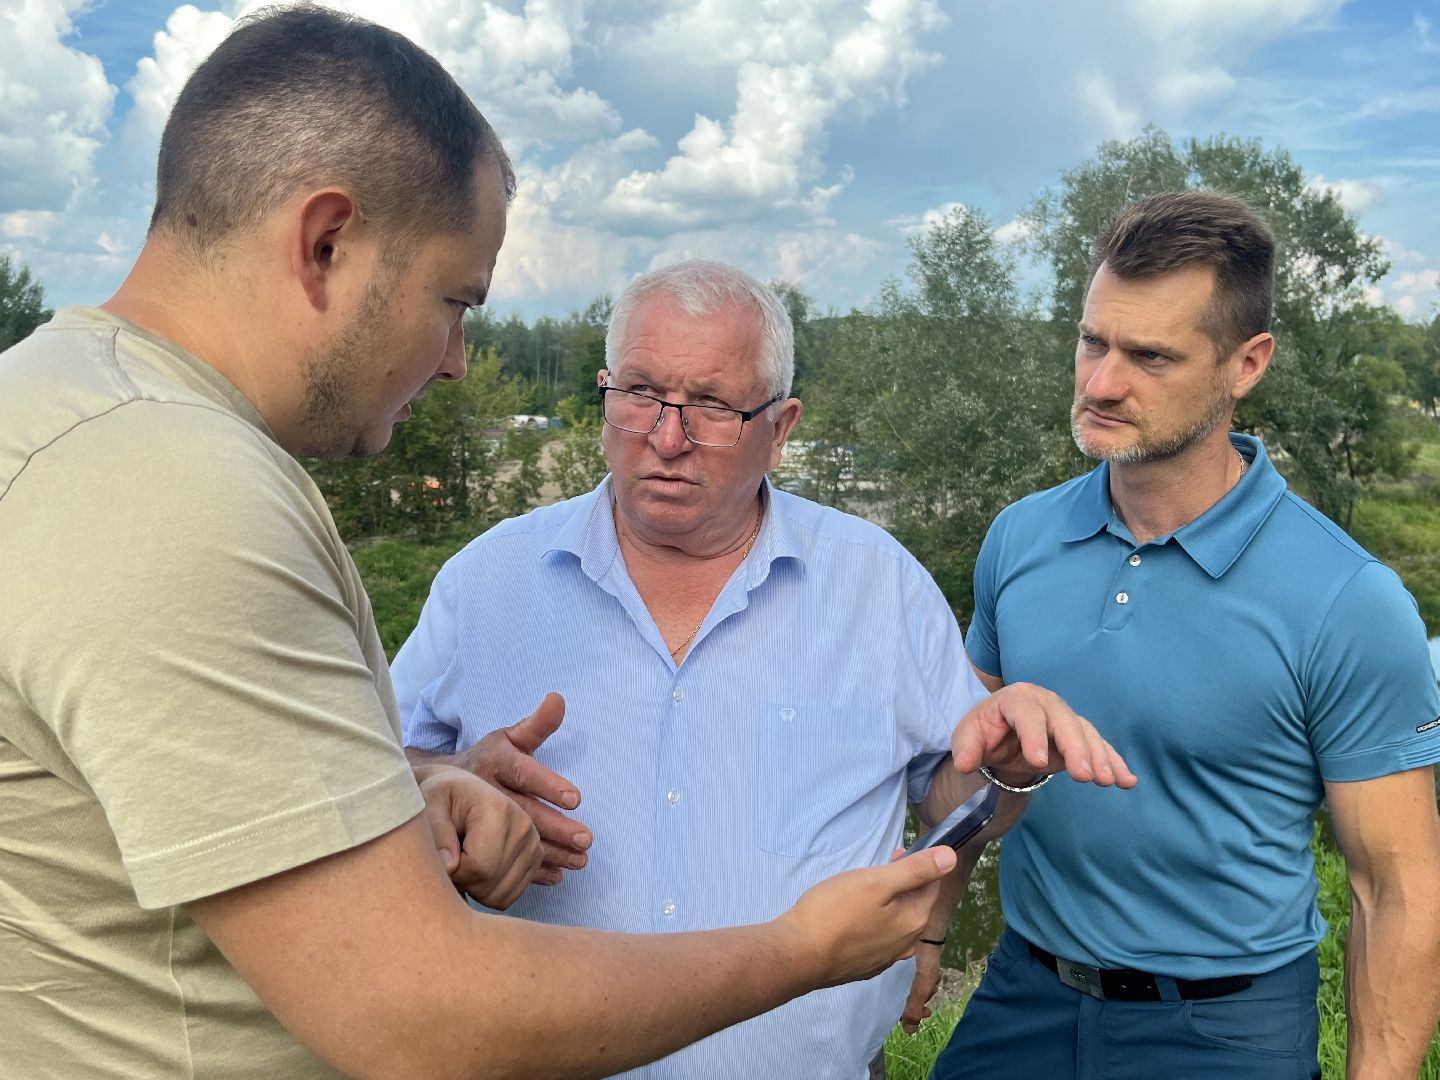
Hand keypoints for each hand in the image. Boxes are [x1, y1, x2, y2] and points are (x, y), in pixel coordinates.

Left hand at [416, 765, 542, 909]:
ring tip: (463, 861)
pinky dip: (488, 892)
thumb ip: (437, 835)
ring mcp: (533, 844)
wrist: (461, 794)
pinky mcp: (535, 859)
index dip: (453, 871)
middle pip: (490, 883)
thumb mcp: (428, 805)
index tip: (441, 855)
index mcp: (499, 809)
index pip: (479, 866)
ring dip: (474, 889)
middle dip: (462, 881)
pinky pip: (508, 897)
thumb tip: (449, 866)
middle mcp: (523, 826)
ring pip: (500, 895)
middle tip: (449, 859)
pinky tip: (476, 870)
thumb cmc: (441, 800)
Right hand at [451, 693, 591, 885]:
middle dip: (555, 827)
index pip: (524, 773)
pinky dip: (530, 871)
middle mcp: (485, 792)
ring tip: (579, 861)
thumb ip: (536, 724)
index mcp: (495, 762)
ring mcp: (477, 821)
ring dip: (550, 853)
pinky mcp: (476, 843)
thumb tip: (558, 699)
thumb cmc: (487, 760)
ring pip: (516, 839)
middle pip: (523, 812)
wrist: (439, 787)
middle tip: (585, 839)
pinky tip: (556, 876)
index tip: (575, 799)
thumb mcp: (507, 737)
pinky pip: (503, 860)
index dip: (549, 785)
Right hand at [778, 846, 956, 988]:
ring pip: (895, 923)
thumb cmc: (837, 910)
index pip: (931, 886)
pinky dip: (872, 924)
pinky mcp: (863, 967)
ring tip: (862, 890)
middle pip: (913, 906)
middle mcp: (906, 944)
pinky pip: (878, 939)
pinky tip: (852, 919)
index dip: (919, 864)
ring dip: (887, 904)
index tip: (897, 852)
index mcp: (915, 921)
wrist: (799, 953)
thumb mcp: (877, 881)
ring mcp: (884, 959)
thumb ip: (917, 870)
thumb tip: (952, 857)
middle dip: (902, 884)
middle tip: (877, 867)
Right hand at [901, 944, 942, 1032]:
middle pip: (909, 995)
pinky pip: (920, 974)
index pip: (897, 1006)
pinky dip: (929, 975)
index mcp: (893, 984)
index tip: (927, 1012)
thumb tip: (908, 1031)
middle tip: (932, 990)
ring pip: (916, 984)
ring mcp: (904, 968)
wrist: (929, 931)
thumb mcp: (920, 988)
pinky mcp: (912, 959)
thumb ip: (913, 1010)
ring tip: (935, 977)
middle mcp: (896, 977)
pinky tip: (935, 971)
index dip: (912, 1014)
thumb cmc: (922, 959)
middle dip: (925, 996)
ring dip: (929, 985)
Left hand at [950, 682, 1137, 788]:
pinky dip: (1114, 763)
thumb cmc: (985, 731)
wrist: (1002, 733)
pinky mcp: (1080, 736)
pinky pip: (1100, 747)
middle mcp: (1046, 703)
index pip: (1026, 714)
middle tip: (1083, 776)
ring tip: (1109, 781)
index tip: (1038, 762)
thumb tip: (966, 764)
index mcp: (1017, 698)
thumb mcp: (968, 737)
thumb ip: (966, 748)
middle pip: (1064, 722)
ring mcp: (1066, 718)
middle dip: (1075, 748)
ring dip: (1099, 758)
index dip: (1033, 736)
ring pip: (1086, 735)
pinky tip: (1127, 781)